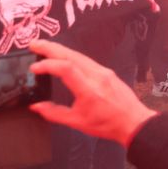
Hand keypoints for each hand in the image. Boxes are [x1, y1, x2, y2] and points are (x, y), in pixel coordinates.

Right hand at [27, 40, 158, 144]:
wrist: (133, 122)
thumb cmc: (107, 124)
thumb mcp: (77, 122)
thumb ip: (54, 113)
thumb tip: (36, 106)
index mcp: (89, 90)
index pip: (67, 69)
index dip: (49, 65)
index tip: (35, 67)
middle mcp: (97, 76)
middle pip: (72, 56)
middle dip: (51, 48)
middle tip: (34, 44)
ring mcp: (103, 72)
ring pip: (79, 55)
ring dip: (60, 49)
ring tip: (44, 47)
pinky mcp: (107, 71)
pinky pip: (86, 60)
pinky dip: (71, 55)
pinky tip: (63, 55)